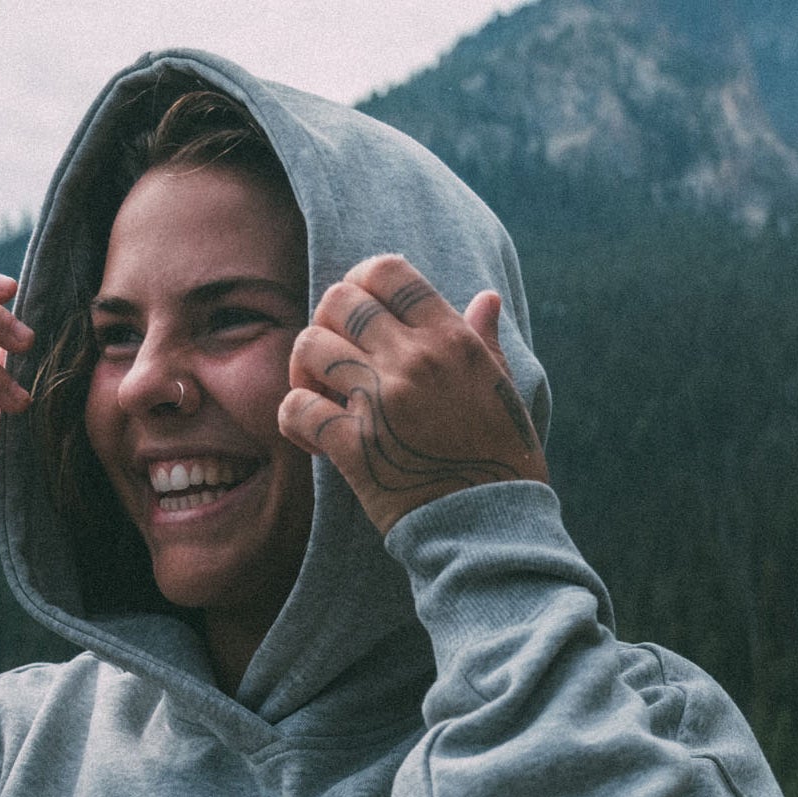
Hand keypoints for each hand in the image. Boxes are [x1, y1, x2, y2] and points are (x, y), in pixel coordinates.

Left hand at [279, 254, 546, 536]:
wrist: (489, 525)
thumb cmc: (500, 460)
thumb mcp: (504, 391)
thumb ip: (484, 342)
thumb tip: (486, 298)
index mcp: (451, 338)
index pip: (387, 270)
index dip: (359, 284)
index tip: (359, 318)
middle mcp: (414, 359)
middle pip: (338, 300)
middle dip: (326, 324)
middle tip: (334, 360)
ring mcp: (381, 401)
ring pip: (309, 346)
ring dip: (304, 369)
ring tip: (320, 395)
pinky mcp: (354, 448)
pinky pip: (295, 408)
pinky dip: (293, 418)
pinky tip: (313, 436)